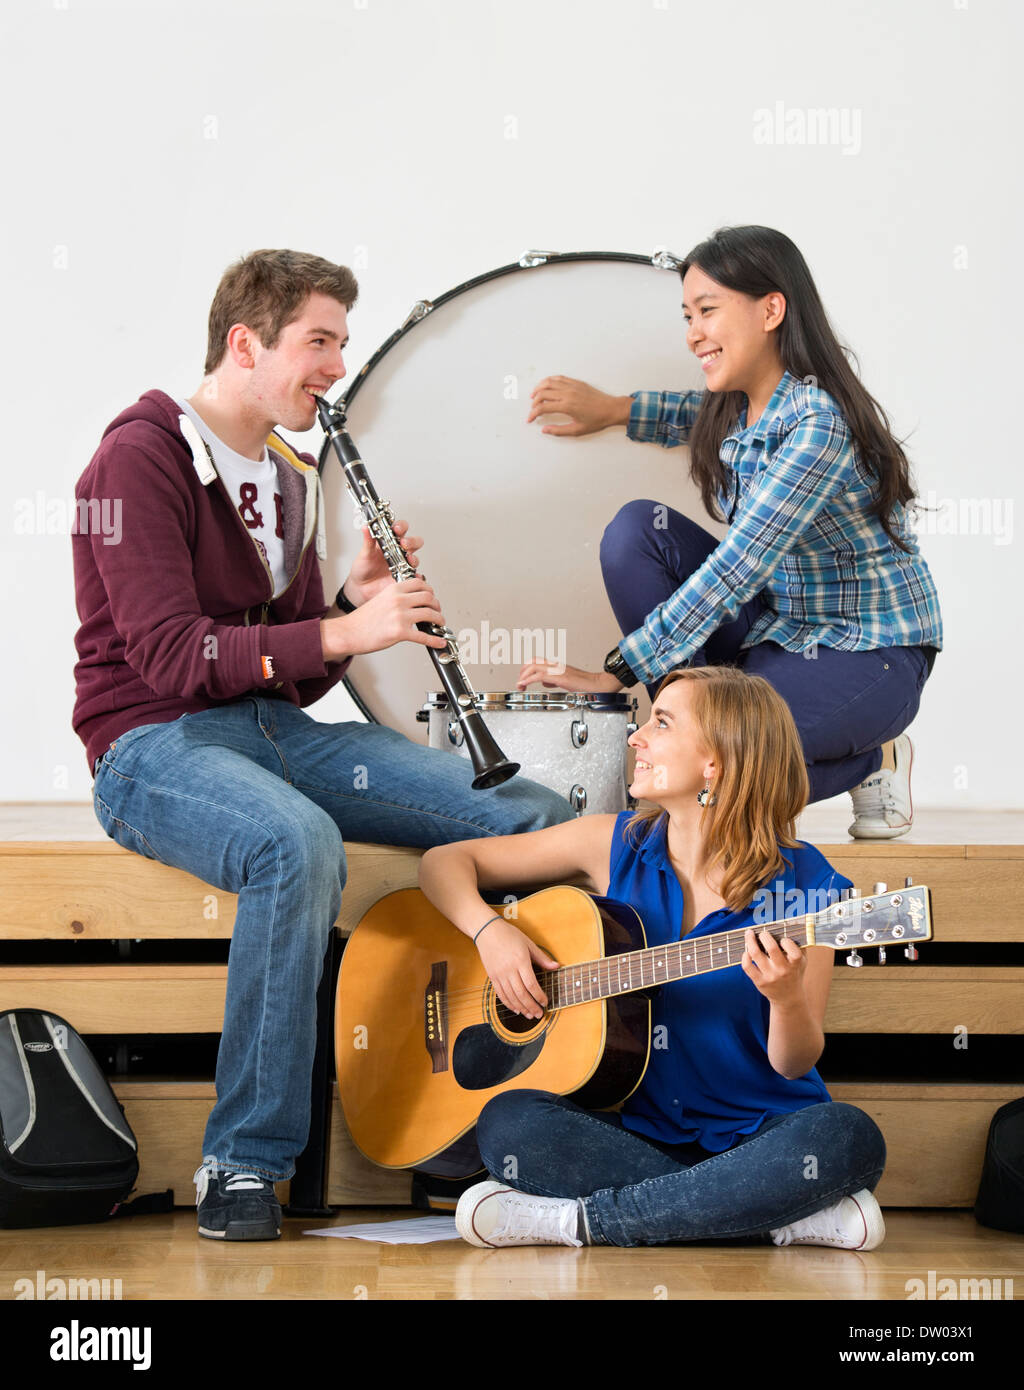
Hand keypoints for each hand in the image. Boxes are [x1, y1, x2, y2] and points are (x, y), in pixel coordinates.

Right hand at [321, 577, 448, 659]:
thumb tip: (413, 601)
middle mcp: (399, 600)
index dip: (430, 590)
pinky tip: (439, 642)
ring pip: (430, 615)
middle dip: (437, 605)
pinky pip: (423, 636)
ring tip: (439, 624)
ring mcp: (400, 616)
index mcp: (394, 590)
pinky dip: (434, 640)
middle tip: (437, 611)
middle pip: (429, 598)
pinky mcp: (400, 632)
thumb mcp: (381, 599)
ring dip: (439, 620)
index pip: (420, 583)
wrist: (349, 632)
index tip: (432, 597)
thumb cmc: (363, 619)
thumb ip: (397, 597)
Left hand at [343, 522, 422, 604]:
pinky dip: (416, 577)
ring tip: (408, 560)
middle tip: (403, 544)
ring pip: (415, 558)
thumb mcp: (364, 554)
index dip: (401, 526)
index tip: (396, 528)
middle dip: (411, 541)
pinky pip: (414, 577)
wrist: (361, 588)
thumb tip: (366, 527)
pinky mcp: (404, 577)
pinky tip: (413, 576)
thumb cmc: (363, 568)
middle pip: (413, 541)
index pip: (400, 529)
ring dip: (414, 558)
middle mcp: (398, 552)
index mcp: (389, 541)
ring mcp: (402, 565)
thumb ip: (367, 541)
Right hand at [475, 919, 559, 1019]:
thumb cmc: (509, 935)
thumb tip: (556, 966)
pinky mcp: (492, 977)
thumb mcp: (528, 943)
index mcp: (520, 961)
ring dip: (521, 1008)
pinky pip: (500, 994)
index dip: (539, 996)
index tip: (545, 1002)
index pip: (531, 984)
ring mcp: (499, 974)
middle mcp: (509, 970)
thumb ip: (542, 958)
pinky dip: (509, 1004)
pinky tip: (516, 1009)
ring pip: (511, 997)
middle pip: (521, 994)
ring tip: (530, 1015)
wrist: (487, 931)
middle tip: (539, 1014)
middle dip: (531, 1006)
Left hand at [517, 658, 622, 692]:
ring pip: (534, 666)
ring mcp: (558, 670)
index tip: (523, 678)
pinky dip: (529, 680)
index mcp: (558, 665)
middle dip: (522, 671)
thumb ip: (555, 680)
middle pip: (533, 661)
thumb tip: (546, 682)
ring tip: (520, 685)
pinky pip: (539, 676)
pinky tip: (525, 685)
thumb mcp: (567, 682)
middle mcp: (556, 665)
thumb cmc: (587, 685)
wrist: (600, 684)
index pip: (538, 661)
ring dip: (523, 676)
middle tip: (519, 682)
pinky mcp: (560, 677)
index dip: (527, 668)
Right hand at [526, 376, 631, 436]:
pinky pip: (559, 378)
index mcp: (567, 406)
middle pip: (543, 393)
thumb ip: (559, 430)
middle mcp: (568, 393)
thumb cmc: (597, 420)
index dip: (533, 413)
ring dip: (539, 388)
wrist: (611, 409)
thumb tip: (545, 430)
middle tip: (533, 409)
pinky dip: (549, 380)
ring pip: (549, 382)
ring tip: (534, 395)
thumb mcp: (577, 430)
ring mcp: (572, 386)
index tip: (530, 419)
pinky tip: (546, 385)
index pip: (543, 408)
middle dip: (534, 402)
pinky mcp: (576, 382)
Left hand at [741, 928, 806, 1006]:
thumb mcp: (802, 961)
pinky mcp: (759, 981)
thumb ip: (799, 944)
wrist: (788, 998)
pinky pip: (747, 966)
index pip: (793, 950)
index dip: (786, 941)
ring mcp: (770, 976)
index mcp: (795, 965)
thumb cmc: (794, 973)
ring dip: (750, 940)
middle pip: (772, 948)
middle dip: (765, 936)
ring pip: (755, 954)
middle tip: (762, 933)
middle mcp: (782, 970)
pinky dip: (745, 956)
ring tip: (749, 934)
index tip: (782, 939)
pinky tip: (747, 951)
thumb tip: (792, 923)